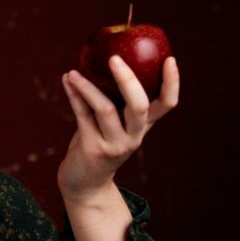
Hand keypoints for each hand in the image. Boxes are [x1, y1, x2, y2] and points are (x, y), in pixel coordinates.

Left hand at [57, 55, 179, 199]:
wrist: (85, 182)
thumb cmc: (99, 143)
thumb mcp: (114, 123)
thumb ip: (114, 99)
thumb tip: (102, 58)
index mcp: (143, 126)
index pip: (167, 104)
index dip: (172, 83)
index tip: (170, 60)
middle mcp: (133, 136)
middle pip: (139, 106)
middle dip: (127, 80)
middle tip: (114, 58)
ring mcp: (113, 144)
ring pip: (105, 109)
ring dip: (88, 87)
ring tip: (75, 71)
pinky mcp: (92, 149)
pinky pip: (82, 115)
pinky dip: (74, 95)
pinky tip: (67, 79)